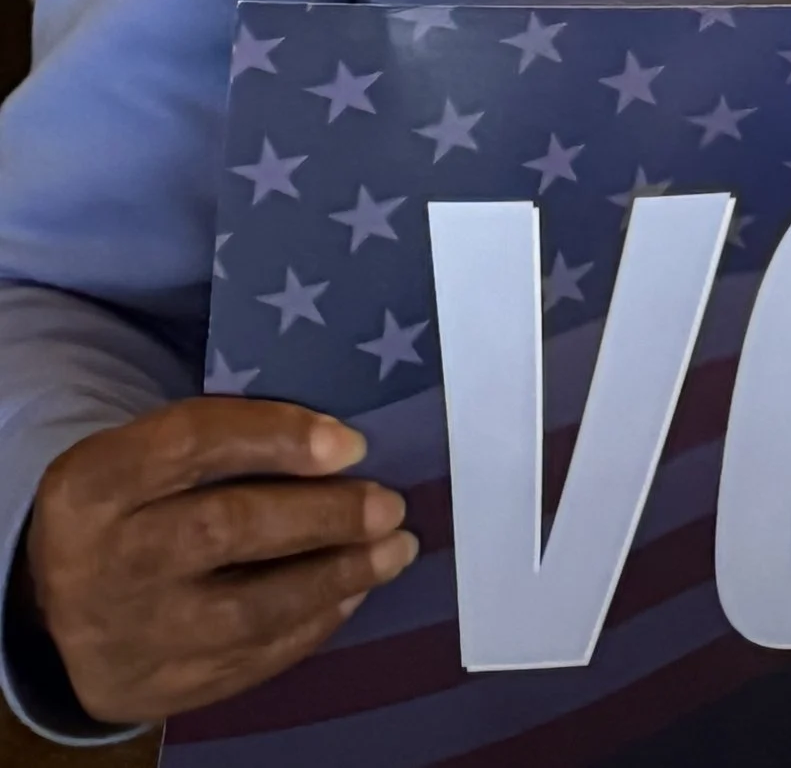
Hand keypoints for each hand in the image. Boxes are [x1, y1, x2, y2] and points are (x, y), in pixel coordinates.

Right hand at [26, 400, 416, 726]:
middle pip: (223, 530)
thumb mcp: (143, 461)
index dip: (276, 438)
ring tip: (393, 552)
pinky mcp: (153, 690)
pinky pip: (246, 661)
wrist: (60, 612)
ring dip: (334, 578)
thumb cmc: (131, 509)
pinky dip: (308, 626)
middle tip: (390, 506)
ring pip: (243, 611)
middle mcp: (104, 560)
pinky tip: (350, 594)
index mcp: (95, 484)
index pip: (191, 443)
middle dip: (321, 517)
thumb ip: (220, 444)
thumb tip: (342, 446)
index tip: (352, 444)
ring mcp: (127, 636)